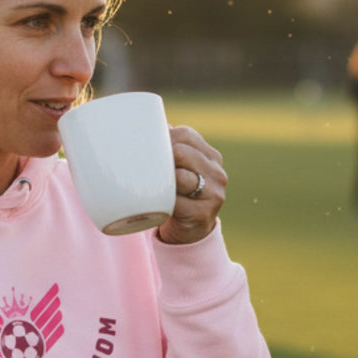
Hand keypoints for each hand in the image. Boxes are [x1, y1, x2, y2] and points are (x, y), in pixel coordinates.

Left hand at [156, 125, 226, 245]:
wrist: (189, 232)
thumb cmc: (177, 195)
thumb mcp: (177, 169)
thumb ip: (166, 148)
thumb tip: (140, 124)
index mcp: (211, 156)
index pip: (186, 135)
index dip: (164, 139)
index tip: (148, 149)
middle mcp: (217, 172)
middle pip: (182, 153)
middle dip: (160, 158)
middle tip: (144, 169)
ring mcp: (214, 194)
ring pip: (181, 177)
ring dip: (161, 181)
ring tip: (150, 185)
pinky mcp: (203, 214)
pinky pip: (177, 202)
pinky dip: (163, 202)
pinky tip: (156, 203)